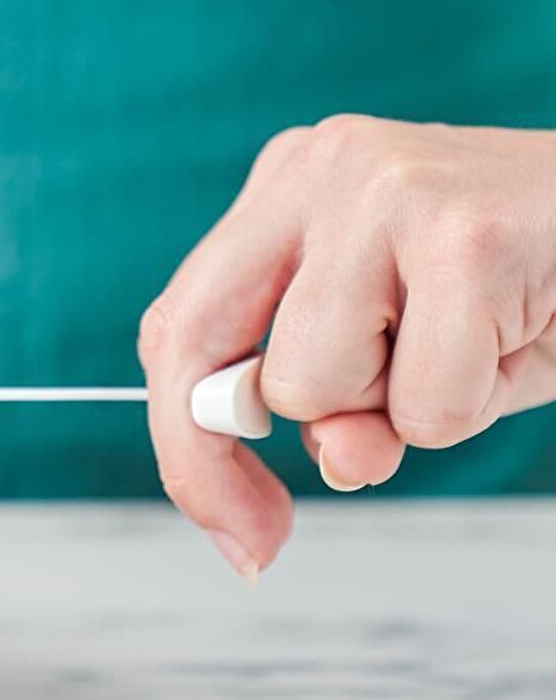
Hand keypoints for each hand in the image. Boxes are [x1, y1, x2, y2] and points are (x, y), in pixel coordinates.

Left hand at [139, 117, 555, 575]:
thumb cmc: (537, 284)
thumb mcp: (416, 353)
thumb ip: (348, 407)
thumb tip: (332, 462)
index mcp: (293, 186)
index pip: (179, 324)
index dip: (183, 444)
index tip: (228, 527)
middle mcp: (322, 169)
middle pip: (200, 349)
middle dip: (223, 460)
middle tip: (271, 531)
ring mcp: (386, 189)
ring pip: (313, 386)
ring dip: (398, 412)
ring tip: (474, 346)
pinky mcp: (461, 234)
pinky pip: (423, 403)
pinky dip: (472, 406)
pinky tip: (520, 333)